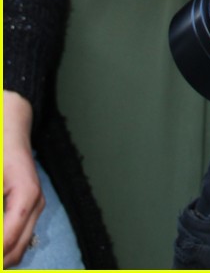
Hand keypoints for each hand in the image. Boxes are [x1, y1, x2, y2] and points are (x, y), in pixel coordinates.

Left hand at [3, 91, 43, 266]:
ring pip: (17, 248)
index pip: (7, 240)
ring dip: (1, 255)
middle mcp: (35, 203)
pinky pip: (17, 238)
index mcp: (26, 194)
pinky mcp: (28, 206)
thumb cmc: (0, 147)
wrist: (9, 125)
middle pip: (14, 250)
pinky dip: (3, 246)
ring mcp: (34, 206)